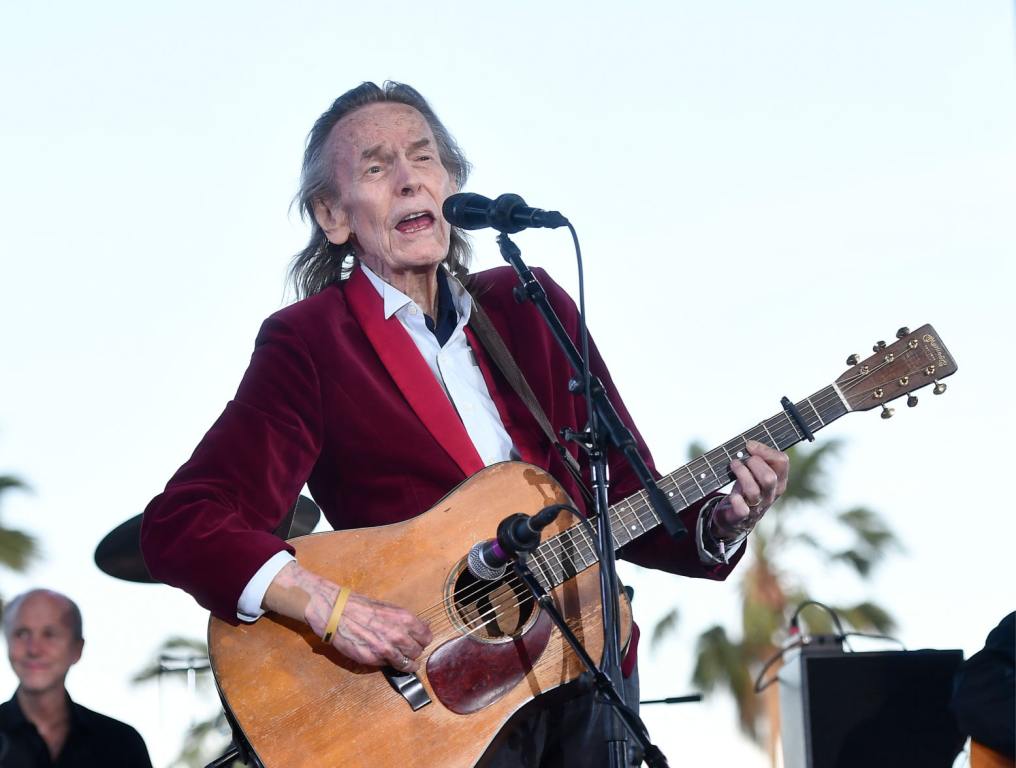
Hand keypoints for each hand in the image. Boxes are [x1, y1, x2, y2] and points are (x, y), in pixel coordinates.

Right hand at [265, 562, 431, 671]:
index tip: (419, 641)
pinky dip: (390, 664)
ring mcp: (386, 649)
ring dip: (406, 663)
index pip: (427, 636)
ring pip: (407, 663)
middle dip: (414, 652)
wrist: (337, 612)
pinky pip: (389, 666)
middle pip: (418, 651)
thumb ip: (405, 621)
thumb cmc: (361, 607)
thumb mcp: (389, 608)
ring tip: (402, 661)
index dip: (422, 640)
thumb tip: (420, 628)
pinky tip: (386, 658)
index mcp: (405, 619)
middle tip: (408, 651)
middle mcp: (399, 635)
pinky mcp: (373, 659)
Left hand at [710, 440, 788, 539]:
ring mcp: (757, 506)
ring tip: (733, 466)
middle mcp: (771, 494)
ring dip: (741, 475)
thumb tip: (749, 444)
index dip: (764, 450)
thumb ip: (759, 457)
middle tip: (742, 459)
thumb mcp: (757, 472)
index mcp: (779, 480)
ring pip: (754, 491)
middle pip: (769, 477)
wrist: (737, 517)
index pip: (782, 461)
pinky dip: (736, 501)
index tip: (749, 445)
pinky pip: (742, 509)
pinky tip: (732, 495)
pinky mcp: (742, 516)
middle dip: (753, 464)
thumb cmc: (747, 487)